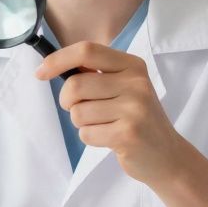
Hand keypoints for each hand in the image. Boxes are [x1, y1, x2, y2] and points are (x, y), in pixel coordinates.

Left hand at [35, 42, 184, 186]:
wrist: (166, 156)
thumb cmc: (137, 119)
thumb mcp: (124, 88)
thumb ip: (96, 75)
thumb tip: (53, 66)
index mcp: (133, 66)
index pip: (87, 51)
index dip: (58, 60)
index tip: (40, 72)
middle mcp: (136, 83)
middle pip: (76, 85)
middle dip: (68, 101)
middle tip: (81, 109)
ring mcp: (134, 108)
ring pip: (77, 112)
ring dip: (82, 123)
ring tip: (104, 125)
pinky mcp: (128, 133)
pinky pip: (86, 133)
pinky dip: (90, 138)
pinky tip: (110, 138)